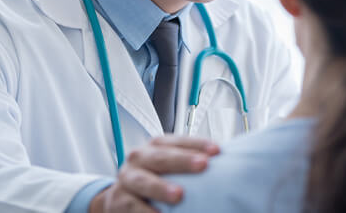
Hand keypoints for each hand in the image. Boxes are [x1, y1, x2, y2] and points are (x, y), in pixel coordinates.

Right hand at [89, 135, 219, 212]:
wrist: (121, 197)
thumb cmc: (154, 178)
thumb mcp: (168, 165)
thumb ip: (190, 161)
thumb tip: (227, 163)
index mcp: (155, 146)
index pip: (177, 141)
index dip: (197, 144)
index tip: (217, 150)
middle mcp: (139, 158)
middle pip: (161, 157)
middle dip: (182, 160)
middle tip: (203, 165)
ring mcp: (127, 179)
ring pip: (143, 181)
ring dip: (161, 188)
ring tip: (179, 195)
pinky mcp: (118, 201)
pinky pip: (132, 206)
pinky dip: (145, 211)